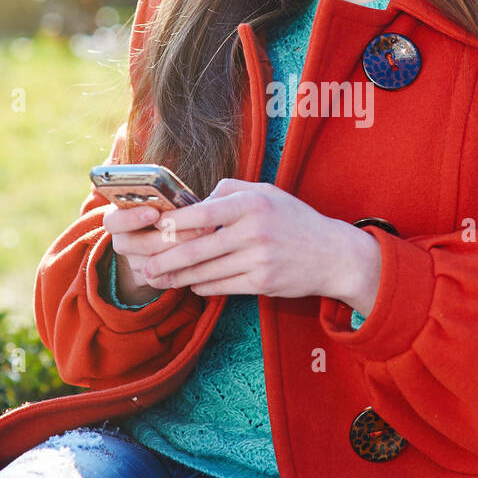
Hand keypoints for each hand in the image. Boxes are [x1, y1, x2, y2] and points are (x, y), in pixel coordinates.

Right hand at [101, 202, 212, 305]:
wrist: (159, 234)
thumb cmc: (165, 210)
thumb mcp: (161, 201)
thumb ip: (168, 200)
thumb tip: (192, 201)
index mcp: (117, 218)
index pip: (115, 221)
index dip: (133, 218)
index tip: (154, 214)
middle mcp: (121, 242)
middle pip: (141, 244)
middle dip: (174, 236)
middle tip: (202, 227)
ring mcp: (133, 263)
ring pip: (154, 265)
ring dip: (183, 254)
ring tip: (208, 242)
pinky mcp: (146, 278)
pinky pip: (161, 280)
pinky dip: (182, 271)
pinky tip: (202, 262)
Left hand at [138, 179, 382, 313]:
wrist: (333, 254)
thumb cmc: (294, 220)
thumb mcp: (267, 192)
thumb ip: (230, 190)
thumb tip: (196, 200)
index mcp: (252, 203)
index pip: (203, 213)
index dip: (174, 223)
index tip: (153, 229)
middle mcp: (255, 231)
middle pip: (198, 248)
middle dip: (166, 260)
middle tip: (144, 266)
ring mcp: (259, 260)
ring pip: (207, 271)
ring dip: (179, 277)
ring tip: (159, 279)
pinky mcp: (263, 283)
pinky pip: (223, 286)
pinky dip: (203, 286)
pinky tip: (190, 284)